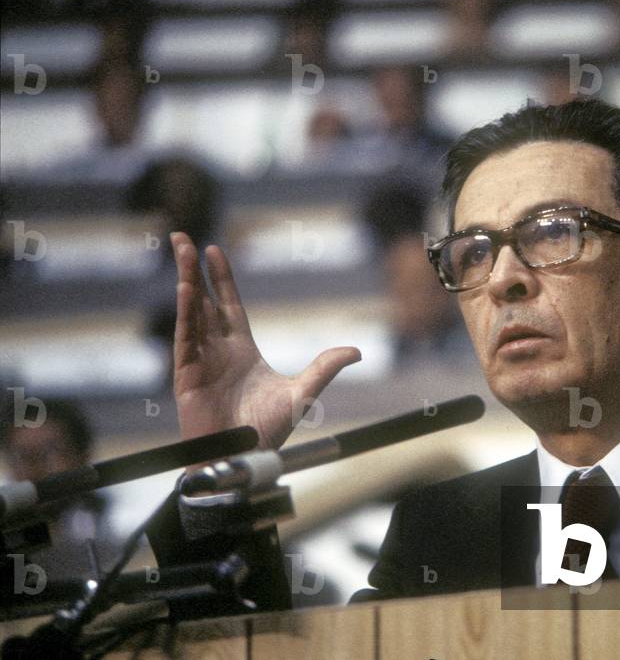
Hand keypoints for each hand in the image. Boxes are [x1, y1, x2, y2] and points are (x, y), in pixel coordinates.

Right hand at [171, 232, 360, 449]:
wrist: (246, 460)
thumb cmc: (268, 432)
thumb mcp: (302, 392)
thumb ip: (325, 367)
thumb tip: (357, 350)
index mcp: (242, 349)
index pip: (228, 304)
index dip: (220, 278)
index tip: (214, 250)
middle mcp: (218, 350)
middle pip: (203, 300)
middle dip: (193, 270)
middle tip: (183, 239)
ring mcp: (200, 360)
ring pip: (191, 313)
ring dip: (186, 282)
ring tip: (183, 250)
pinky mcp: (187, 376)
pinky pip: (185, 339)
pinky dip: (185, 314)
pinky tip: (186, 290)